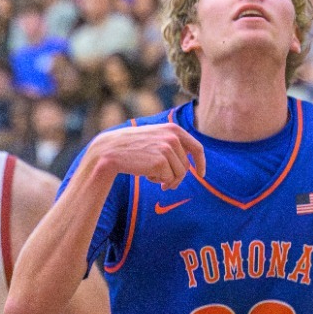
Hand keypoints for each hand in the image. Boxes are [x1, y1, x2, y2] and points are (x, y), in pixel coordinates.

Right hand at [87, 123, 206, 191]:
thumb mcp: (155, 137)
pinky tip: (145, 174)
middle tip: (164, 184)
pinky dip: (158, 181)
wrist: (111, 151)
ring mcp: (167, 149)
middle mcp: (173, 137)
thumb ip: (172, 144)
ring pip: (178, 174)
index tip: (201, 174)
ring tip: (150, 174)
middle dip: (177, 178)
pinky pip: (167, 179)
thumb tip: (189, 164)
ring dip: (166, 180)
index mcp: (173, 129)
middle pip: (186, 166)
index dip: (201, 162)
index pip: (196, 147)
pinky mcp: (160, 162)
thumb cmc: (132, 147)